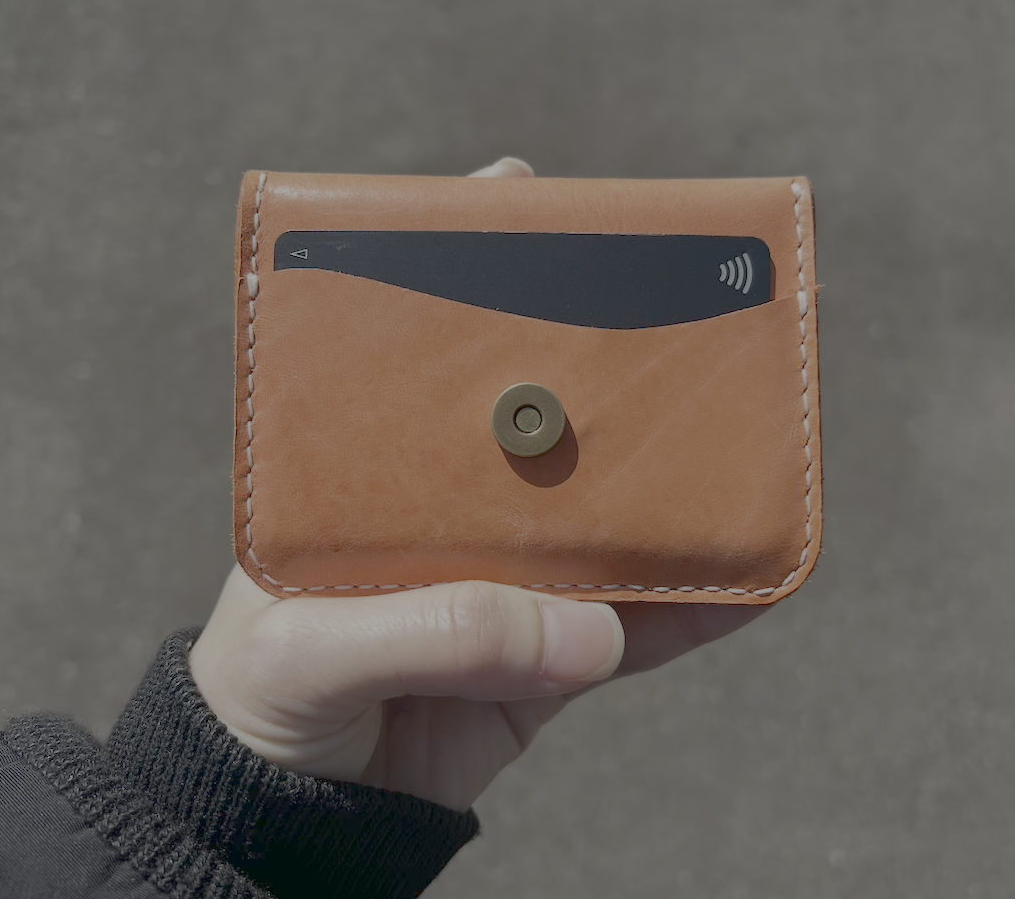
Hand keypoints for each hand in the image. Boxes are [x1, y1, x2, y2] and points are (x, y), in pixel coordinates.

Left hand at [189, 158, 763, 811]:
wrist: (297, 819)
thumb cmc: (262, 703)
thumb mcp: (310, 649)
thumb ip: (430, 631)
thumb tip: (584, 629)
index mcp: (372, 473)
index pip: (423, 358)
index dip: (469, 274)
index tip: (521, 196)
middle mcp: (449, 509)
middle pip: (538, 424)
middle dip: (599, 372)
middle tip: (672, 314)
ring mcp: (509, 578)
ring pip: (605, 517)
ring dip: (671, 485)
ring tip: (739, 438)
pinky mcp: (551, 655)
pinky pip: (640, 625)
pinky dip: (698, 604)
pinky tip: (751, 576)